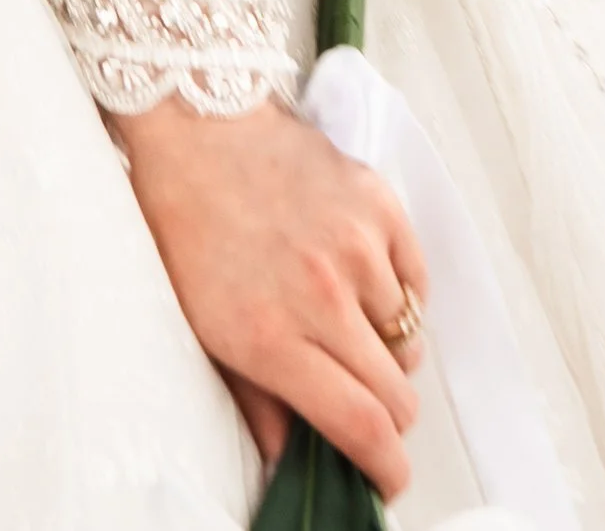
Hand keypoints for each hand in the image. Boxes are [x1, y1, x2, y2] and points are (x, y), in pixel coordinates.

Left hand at [113, 96, 425, 503]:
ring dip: (384, 344)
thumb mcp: (204, 330)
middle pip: (398, 393)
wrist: (195, 128)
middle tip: (361, 397)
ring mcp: (355, 246)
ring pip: (408, 338)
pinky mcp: (378, 203)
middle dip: (388, 413)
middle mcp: (320, 295)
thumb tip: (291, 461)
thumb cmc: (189, 227)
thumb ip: (256, 403)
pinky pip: (415, 281)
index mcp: (271, 336)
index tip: (388, 476)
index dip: (386, 467)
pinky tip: (357, 275)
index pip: (362, 426)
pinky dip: (396, 291)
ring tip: (341, 314)